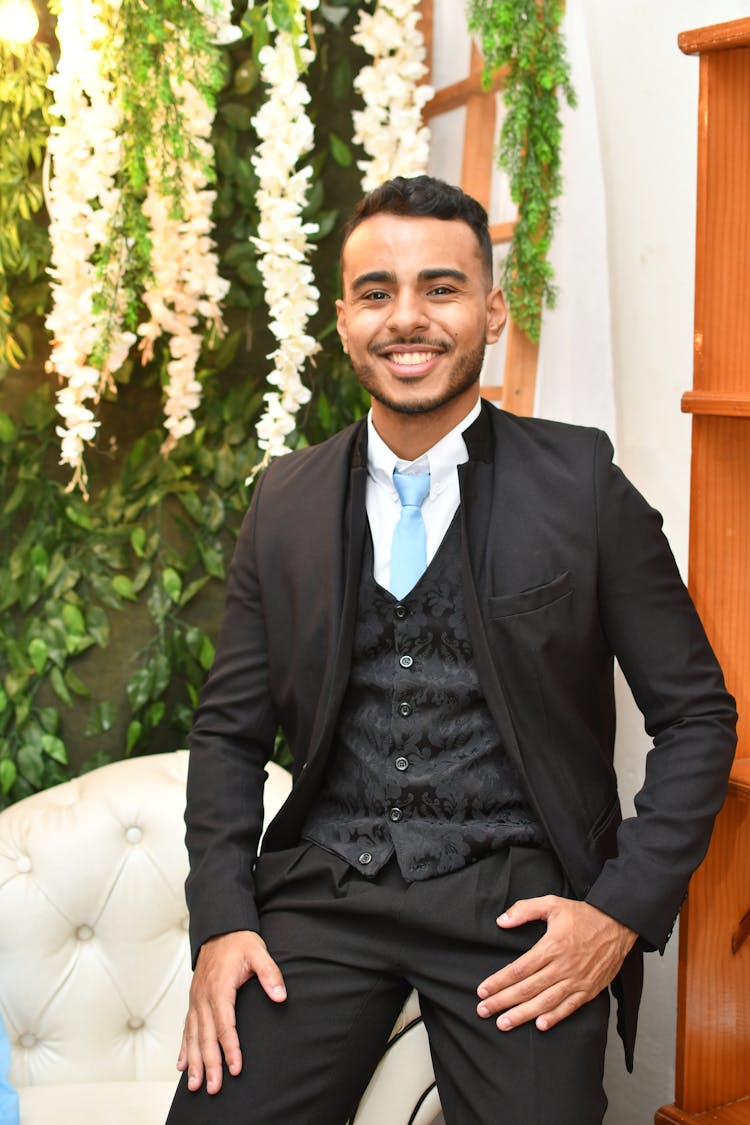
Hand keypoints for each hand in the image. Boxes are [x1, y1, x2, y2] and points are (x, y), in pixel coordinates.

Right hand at [177, 929, 285, 1094]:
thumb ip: (270, 973)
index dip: (231, 1048)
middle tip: (214, 1088)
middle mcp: (204, 997)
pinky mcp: (194, 1000)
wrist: (220, 927)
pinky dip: (183, 1047)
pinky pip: (186, 1027)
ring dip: (193, 1061)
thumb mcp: (259, 952)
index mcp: (220, 988)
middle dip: (209, 1064)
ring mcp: (196, 999)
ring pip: (193, 1036)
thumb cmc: (240, 942)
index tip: (236, 1068)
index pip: (226, 1024)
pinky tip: (181, 1065)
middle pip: (206, 1036)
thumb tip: (281, 995)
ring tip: (194, 1085)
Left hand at [476, 897, 636, 1031]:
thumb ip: (525, 910)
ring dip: (523, 1015)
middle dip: (503, 1002)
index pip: (519, 969)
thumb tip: (502, 921)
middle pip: (527, 989)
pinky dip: (554, 1018)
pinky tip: (540, 1026)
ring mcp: (577, 980)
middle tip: (484, 1011)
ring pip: (545, 1002)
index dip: (499, 982)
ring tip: (503, 1024)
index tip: (483, 991)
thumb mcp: (552, 903)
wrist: (618, 925)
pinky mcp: (589, 990)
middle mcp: (563, 967)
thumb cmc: (583, 915)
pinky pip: (569, 1007)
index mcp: (551, 946)